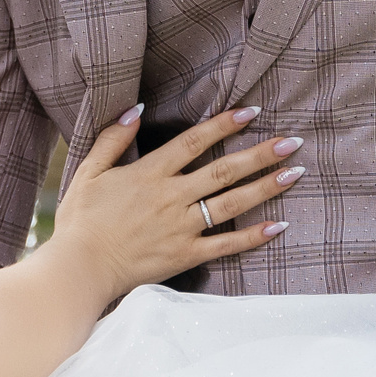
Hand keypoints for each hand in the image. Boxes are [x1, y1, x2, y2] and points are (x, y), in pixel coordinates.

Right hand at [47, 105, 301, 293]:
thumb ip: (112, 139)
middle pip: (223, 171)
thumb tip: (135, 109)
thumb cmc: (80, 220)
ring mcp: (182, 228)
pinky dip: (253, 236)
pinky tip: (278, 225)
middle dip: (260, 154)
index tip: (251, 112)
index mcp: (149, 174)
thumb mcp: (88, 171)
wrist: (80, 268)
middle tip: (292, 142)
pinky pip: (226, 245)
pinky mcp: (186, 255)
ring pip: (231, 203)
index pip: (194, 142)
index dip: (224, 125)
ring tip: (294, 173)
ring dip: (265, 187)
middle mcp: (171, 197)